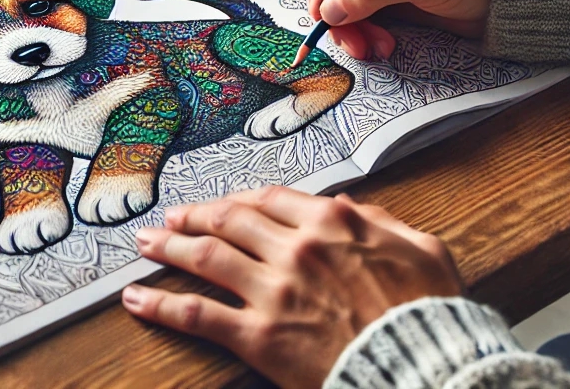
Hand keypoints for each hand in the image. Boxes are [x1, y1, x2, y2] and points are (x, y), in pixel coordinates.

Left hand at [123, 188, 462, 388]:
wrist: (429, 371)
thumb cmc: (431, 317)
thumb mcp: (421, 251)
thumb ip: (378, 221)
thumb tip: (346, 204)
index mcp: (330, 223)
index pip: (269, 199)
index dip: (239, 200)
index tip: (224, 204)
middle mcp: (294, 248)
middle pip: (228, 220)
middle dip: (195, 216)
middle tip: (172, 217)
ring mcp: (273, 291)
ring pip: (205, 256)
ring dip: (168, 246)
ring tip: (145, 242)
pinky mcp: (259, 337)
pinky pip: (198, 314)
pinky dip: (162, 304)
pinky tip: (137, 300)